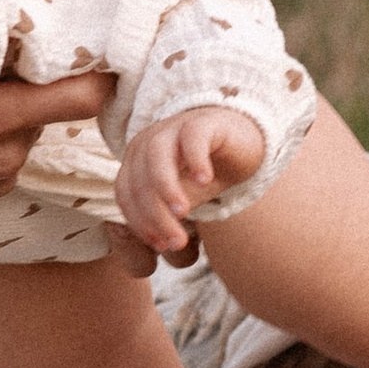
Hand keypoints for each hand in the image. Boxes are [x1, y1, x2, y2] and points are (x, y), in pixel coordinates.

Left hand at [113, 108, 266, 257]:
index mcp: (136, 162)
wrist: (242, 144)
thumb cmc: (206, 175)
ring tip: (182, 213)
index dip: (139, 222)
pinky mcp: (202, 122)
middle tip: (177, 242)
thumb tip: (160, 242)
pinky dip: (195, 159)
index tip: (160, 245)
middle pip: (139, 179)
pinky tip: (205, 180)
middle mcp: (148, 142)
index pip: (126, 193)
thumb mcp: (185, 200)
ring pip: (156, 156)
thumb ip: (168, 216)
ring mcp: (173, 128)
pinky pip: (192, 137)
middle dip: (155, 215)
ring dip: (166, 188)